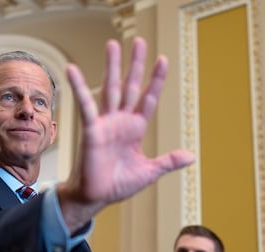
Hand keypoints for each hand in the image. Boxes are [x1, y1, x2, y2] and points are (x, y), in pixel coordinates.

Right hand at [57, 37, 194, 231]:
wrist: (97, 197)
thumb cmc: (119, 184)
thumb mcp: (149, 172)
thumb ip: (168, 161)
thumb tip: (191, 156)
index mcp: (135, 128)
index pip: (148, 98)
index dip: (156, 80)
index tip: (163, 60)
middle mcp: (121, 121)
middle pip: (130, 86)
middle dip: (135, 64)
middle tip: (139, 41)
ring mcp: (105, 123)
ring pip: (110, 89)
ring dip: (112, 67)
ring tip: (113, 44)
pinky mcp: (91, 130)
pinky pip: (86, 106)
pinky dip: (79, 88)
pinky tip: (73, 70)